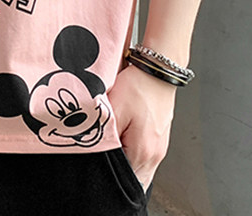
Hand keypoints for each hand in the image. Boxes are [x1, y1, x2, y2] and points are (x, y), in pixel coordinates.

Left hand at [107, 63, 175, 190]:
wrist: (157, 70)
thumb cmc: (138, 87)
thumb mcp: (113, 109)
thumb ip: (102, 134)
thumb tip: (92, 150)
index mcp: (142, 152)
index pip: (124, 182)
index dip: (107, 178)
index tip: (95, 170)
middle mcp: (154, 155)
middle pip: (134, 180)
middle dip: (117, 177)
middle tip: (100, 164)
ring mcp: (159, 148)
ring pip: (140, 171)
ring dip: (126, 166)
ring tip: (111, 153)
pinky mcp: (159, 139)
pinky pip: (145, 159)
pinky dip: (133, 157)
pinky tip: (123, 144)